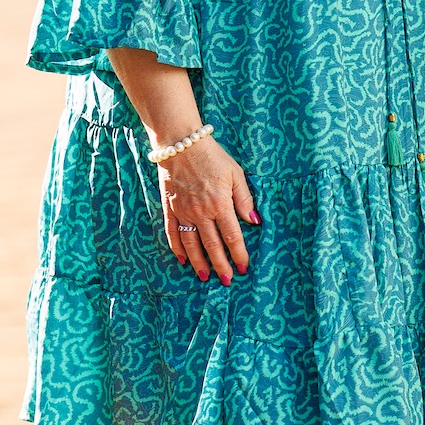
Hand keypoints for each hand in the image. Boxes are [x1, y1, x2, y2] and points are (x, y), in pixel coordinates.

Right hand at [157, 135, 257, 283]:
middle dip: (221, 265)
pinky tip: (182, 260)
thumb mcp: (235, 174)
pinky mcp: (169, 208)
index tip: (244, 267)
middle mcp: (201, 211)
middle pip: (212, 245)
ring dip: (199, 262)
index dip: (239, 254)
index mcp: (220, 203)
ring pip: (191, 244)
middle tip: (227, 280)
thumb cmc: (213, 157)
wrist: (181, 144)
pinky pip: (172, 233)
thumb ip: (244, 199)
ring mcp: (183, 212)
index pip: (232, 236)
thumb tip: (254, 222)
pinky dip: (177, 249)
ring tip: (205, 276)